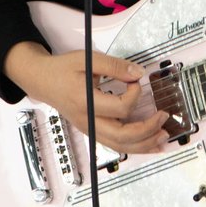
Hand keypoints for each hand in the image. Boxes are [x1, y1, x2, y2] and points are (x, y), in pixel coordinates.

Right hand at [3, 42, 170, 153]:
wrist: (42, 80)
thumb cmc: (63, 69)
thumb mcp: (87, 59)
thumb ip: (114, 66)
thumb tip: (138, 73)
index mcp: (86, 101)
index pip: (120, 108)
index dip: (135, 94)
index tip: (136, 81)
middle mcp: (87, 120)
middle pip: (122, 135)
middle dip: (147, 129)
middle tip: (164, 117)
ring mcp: (89, 129)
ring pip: (119, 145)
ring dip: (144, 144)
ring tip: (163, 138)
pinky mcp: (91, 130)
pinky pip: (114, 144)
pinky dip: (134, 146)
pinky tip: (148, 145)